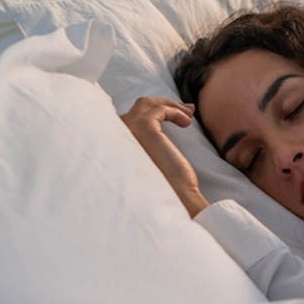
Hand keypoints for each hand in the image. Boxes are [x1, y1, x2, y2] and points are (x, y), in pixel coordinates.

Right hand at [120, 97, 209, 216]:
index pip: (129, 118)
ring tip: (189, 114)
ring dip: (170, 105)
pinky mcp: (144, 127)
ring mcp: (127, 130)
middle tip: (188, 111)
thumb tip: (160, 129)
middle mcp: (114, 136)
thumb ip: (147, 146)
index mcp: (114, 146)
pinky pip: (160, 110)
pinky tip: (187, 123)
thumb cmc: (167, 188)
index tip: (178, 114)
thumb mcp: (152, 163)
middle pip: (137, 107)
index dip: (154, 111)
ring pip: (146, 104)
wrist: (175, 199)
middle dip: (164, 104)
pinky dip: (175, 112)